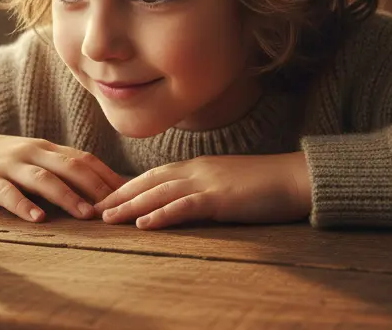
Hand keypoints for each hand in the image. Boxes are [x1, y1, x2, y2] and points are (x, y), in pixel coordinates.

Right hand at [0, 128, 126, 221]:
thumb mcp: (29, 159)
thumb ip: (56, 169)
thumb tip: (94, 191)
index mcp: (45, 149)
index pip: (84, 159)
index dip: (108, 176)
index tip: (130, 195)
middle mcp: (31, 153)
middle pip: (70, 166)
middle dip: (96, 186)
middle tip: (117, 208)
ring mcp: (9, 166)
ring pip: (44, 179)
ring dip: (68, 196)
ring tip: (87, 215)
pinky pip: (8, 193)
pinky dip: (24, 206)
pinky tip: (38, 219)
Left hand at [94, 152, 311, 228]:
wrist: (297, 179)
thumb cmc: (265, 185)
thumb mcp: (226, 184)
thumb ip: (202, 190)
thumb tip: (183, 203)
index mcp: (196, 167)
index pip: (152, 176)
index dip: (126, 187)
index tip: (104, 199)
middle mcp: (196, 170)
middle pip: (148, 182)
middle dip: (119, 195)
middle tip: (94, 209)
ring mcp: (208, 182)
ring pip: (159, 193)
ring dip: (131, 206)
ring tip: (108, 218)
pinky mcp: (221, 198)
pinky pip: (185, 206)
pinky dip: (161, 214)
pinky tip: (144, 224)